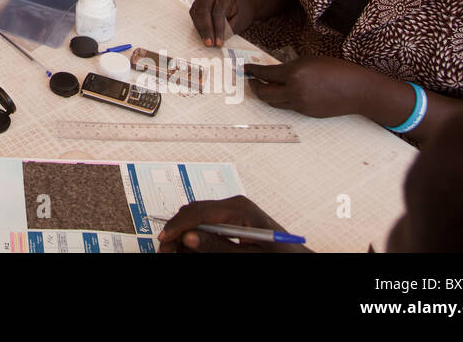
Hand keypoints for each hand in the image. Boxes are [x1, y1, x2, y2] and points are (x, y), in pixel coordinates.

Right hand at [158, 196, 305, 252]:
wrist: (297, 258)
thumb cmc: (280, 256)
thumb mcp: (248, 255)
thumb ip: (218, 246)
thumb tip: (189, 236)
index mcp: (239, 209)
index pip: (198, 211)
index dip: (177, 226)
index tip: (165, 240)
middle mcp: (233, 205)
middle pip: (193, 213)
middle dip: (177, 232)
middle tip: (167, 251)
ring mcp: (232, 212)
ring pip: (196, 220)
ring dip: (185, 236)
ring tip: (177, 252)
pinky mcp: (232, 220)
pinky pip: (207, 225)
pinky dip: (196, 238)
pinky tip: (191, 249)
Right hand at [190, 0, 255, 46]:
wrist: (240, 1)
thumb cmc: (241, 11)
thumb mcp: (240, 19)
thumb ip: (229, 28)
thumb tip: (217, 40)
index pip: (218, 12)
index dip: (218, 29)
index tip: (219, 43)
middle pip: (204, 12)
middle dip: (206, 30)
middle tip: (209, 44)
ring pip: (196, 14)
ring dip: (200, 30)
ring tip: (206, 42)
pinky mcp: (197, 3)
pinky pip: (194, 15)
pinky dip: (198, 27)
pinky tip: (203, 35)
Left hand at [243, 56, 372, 118]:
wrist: (357, 89)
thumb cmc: (336, 69)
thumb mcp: (309, 61)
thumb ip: (290, 68)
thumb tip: (273, 73)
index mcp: (294, 73)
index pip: (265, 73)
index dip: (252, 71)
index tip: (245, 69)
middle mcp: (294, 91)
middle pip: (264, 93)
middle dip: (254, 87)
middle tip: (251, 81)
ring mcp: (300, 104)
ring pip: (275, 102)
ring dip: (266, 95)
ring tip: (264, 87)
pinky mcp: (306, 113)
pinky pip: (288, 106)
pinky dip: (282, 100)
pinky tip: (283, 93)